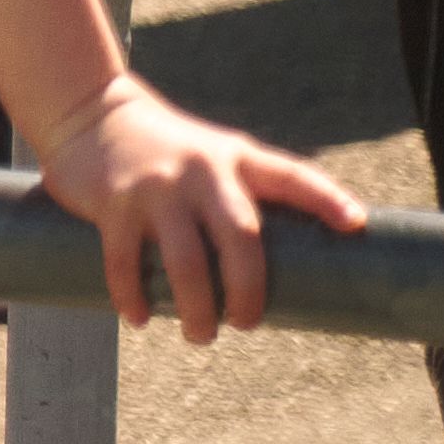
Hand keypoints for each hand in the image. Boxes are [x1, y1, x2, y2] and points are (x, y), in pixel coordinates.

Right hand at [33, 72, 362, 340]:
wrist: (87, 109)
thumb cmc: (165, 148)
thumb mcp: (212, 155)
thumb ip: (243, 196)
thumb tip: (277, 272)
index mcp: (234, 158)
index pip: (290, 175)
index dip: (325, 199)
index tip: (355, 224)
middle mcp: (200, 170)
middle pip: (240, 238)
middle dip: (247, 292)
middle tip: (244, 323)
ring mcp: (156, 187)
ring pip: (186, 262)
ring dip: (196, 309)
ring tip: (199, 334)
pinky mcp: (113, 202)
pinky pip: (124, 261)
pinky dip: (132, 296)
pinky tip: (138, 317)